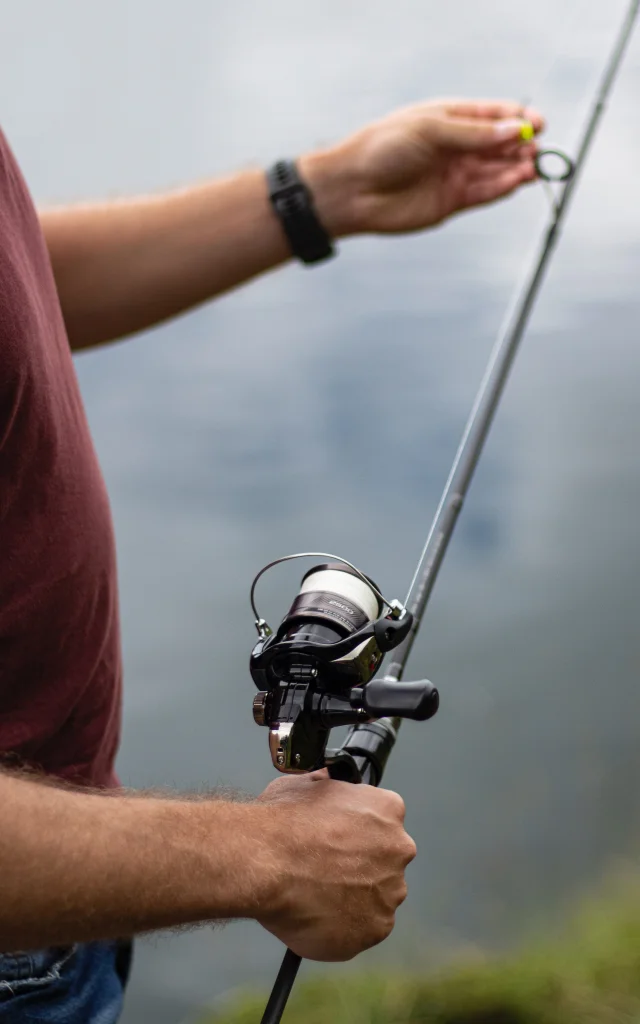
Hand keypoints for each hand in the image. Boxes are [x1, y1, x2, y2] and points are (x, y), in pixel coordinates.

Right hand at [255, 771, 414, 961]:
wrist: (267, 862)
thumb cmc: (282, 821)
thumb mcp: (305, 783)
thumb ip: (327, 787)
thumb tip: (326, 781)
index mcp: (388, 809)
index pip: (383, 820)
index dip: (357, 832)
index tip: (337, 840)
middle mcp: (399, 849)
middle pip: (385, 860)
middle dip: (361, 866)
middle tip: (326, 870)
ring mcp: (390, 892)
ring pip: (376, 897)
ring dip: (354, 898)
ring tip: (316, 895)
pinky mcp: (376, 928)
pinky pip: (364, 929)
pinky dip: (345, 927)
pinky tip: (317, 916)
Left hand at [300, 99, 544, 236]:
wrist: (353, 189)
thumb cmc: (383, 149)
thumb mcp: (430, 131)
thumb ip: (472, 134)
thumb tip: (515, 130)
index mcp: (449, 118)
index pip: (493, 115)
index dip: (518, 118)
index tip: (538, 122)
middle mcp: (455, 146)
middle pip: (500, 143)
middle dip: (522, 144)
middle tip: (538, 147)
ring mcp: (454, 175)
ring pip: (496, 170)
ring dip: (517, 167)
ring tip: (535, 165)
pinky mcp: (451, 202)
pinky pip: (484, 193)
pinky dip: (503, 187)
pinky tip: (518, 181)